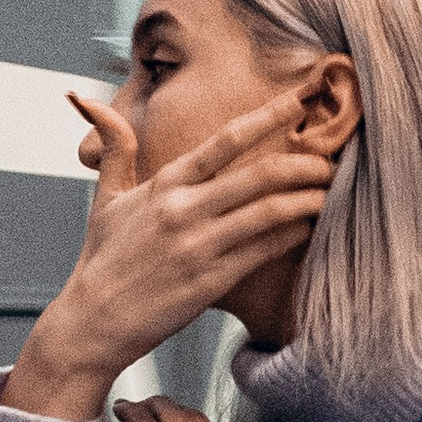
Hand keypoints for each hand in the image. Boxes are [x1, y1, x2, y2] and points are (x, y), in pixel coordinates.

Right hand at [3, 88, 334, 419]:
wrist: (95, 320)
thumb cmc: (104, 258)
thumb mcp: (105, 197)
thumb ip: (114, 147)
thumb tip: (91, 101)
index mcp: (166, 184)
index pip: (226, 139)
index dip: (270, 116)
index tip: (301, 101)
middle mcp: (185, 210)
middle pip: (261, 174)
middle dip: (305, 163)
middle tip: (331, 158)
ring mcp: (200, 246)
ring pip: (271, 211)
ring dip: (308, 198)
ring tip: (331, 190)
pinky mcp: (212, 280)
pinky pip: (265, 250)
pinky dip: (293, 234)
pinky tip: (310, 226)